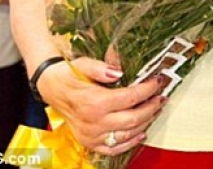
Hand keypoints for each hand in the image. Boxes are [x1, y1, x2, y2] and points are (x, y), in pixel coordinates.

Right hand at [37, 56, 166, 154]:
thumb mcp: (84, 64)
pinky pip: (114, 148)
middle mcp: (93, 122)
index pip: (131, 98)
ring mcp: (91, 135)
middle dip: (152, 107)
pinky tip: (141, 132)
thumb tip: (119, 72)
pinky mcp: (89, 142)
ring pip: (127, 134)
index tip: (158, 81)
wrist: (51, 88)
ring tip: (155, 110)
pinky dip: (130, 142)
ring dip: (145, 122)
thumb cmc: (70, 75)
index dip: (148, 89)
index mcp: (94, 102)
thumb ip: (101, 68)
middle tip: (161, 97)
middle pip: (133, 119)